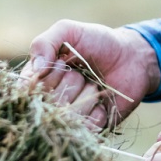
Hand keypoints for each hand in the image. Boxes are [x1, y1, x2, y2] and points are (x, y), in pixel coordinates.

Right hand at [20, 19, 159, 129]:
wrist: (132, 56)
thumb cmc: (97, 42)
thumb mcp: (68, 31)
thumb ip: (45, 42)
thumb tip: (36, 69)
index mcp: (38, 80)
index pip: (28, 90)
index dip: (48, 78)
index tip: (63, 63)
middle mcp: (50, 101)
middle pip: (50, 104)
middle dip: (71, 82)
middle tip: (83, 72)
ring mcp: (70, 117)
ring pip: (69, 117)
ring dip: (87, 95)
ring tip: (94, 83)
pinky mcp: (89, 129)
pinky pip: (88, 128)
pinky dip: (99, 111)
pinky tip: (104, 100)